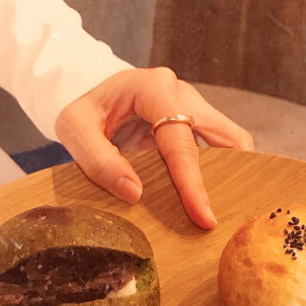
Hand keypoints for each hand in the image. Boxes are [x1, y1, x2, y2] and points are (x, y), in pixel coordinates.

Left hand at [54, 68, 253, 228]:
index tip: (204, 218)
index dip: (193, 184)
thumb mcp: (74, 128)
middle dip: (231, 177)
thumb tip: (134, 193)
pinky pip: (220, 147)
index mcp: (155, 89)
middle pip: (227, 137)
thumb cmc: (84, 109)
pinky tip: (210, 198)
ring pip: (231, 141)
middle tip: (225, 215)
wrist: (87, 87)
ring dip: (230, 174)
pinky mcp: (197, 122)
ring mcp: (195, 106)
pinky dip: (220, 172)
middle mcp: (183, 93)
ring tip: (223, 209)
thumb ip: (98, 160)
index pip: (182, 143)